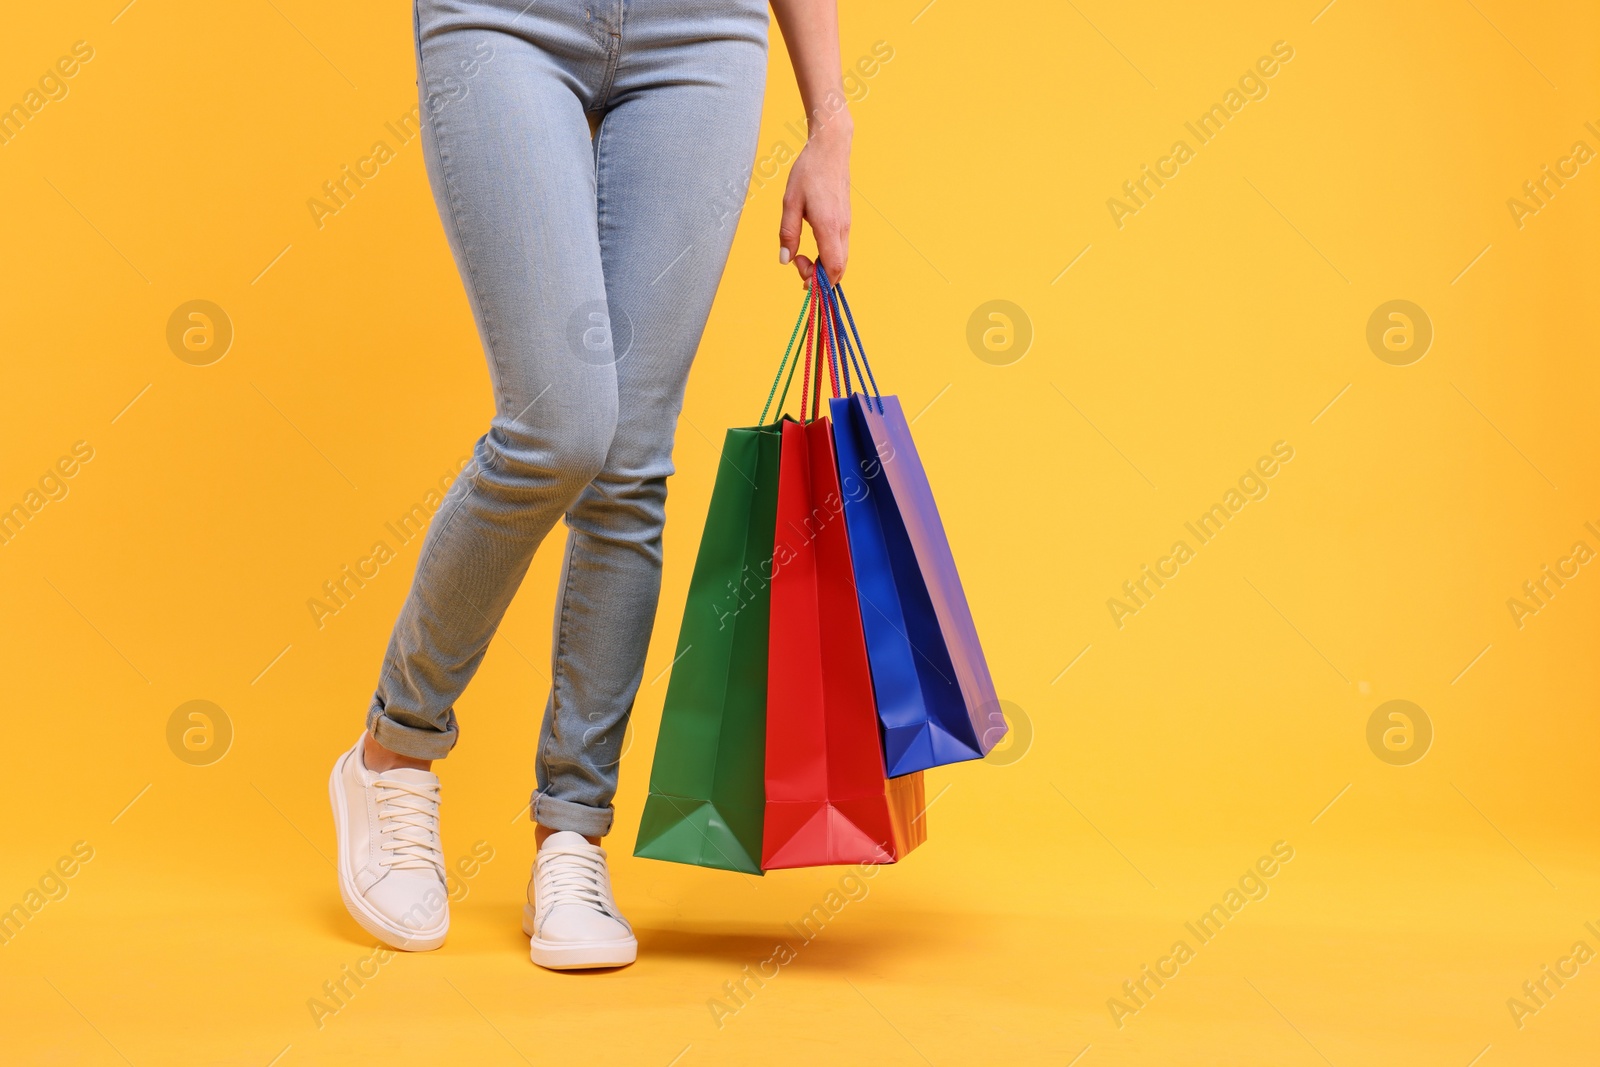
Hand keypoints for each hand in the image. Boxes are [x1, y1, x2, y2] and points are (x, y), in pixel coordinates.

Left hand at [778, 115, 851, 284]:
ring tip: (801, 256)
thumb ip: (788, 234)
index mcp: (828, 226)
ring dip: (823, 266)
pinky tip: (812, 247)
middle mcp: (842, 229)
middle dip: (820, 277)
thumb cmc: (809, 172)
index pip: (833, 268)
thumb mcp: (790, 203)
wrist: (830, 148)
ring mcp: (846, 225)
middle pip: (839, 269)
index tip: (800, 274)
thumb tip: (785, 260)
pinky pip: (840, 248)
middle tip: (798, 264)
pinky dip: (828, 256)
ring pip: (840, 259)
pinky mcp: (845, 221)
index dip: (820, 281)